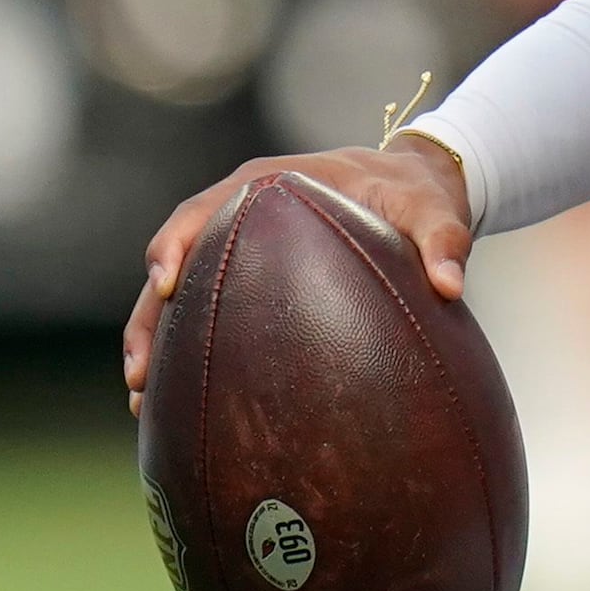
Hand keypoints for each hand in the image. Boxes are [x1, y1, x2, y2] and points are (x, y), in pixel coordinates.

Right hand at [122, 139, 476, 413]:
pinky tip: (182, 405)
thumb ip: (444, 239)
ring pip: (178, 296)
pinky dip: (187, 352)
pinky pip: (206, 313)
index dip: (173, 246)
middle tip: (139, 375)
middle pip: (171, 263)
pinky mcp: (246, 278)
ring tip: (142, 404)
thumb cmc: (416, 196)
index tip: (163, 284)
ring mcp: (237, 246)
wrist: (415, 190)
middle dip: (147, 318)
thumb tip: (450, 284)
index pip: (199, 212)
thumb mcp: (434, 210)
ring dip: (155, 344)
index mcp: (265, 185)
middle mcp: (238, 213)